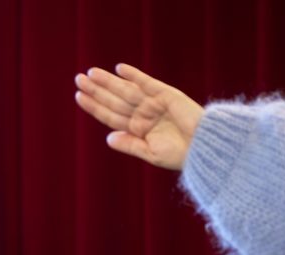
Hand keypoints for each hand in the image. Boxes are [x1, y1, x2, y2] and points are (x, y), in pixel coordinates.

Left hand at [74, 63, 203, 170]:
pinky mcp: (167, 94)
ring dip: (109, 81)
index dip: (95, 106)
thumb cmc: (181, 156)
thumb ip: (130, 145)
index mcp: (138, 130)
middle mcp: (143, 115)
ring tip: (91, 73)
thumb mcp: (151, 153)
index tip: (79, 97)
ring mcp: (154, 103)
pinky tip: (119, 69)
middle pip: (114, 100)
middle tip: (78, 79)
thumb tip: (108, 138)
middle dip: (97, 90)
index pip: (110, 116)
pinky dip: (133, 75)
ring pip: (126, 90)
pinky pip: (146, 83)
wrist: (206, 148)